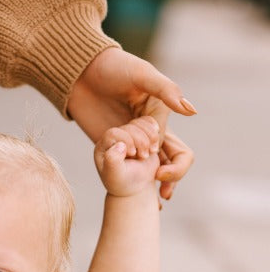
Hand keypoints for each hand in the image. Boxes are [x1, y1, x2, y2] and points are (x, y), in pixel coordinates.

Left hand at [67, 47, 195, 200]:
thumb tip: (192, 111)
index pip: (174, 144)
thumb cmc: (113, 68)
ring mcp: (130, 135)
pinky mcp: (112, 141)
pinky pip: (125, 164)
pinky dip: (132, 181)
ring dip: (154, 184)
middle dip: (170, 178)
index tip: (158, 172)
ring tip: (156, 203)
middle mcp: (148, 125)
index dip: (171, 162)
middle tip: (165, 195)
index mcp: (160, 111)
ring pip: (149, 165)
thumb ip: (166, 91)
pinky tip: (134, 198)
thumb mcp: (142, 76)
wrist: (80, 72)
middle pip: (167, 158)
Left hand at [94, 114, 160, 197]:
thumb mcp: (115, 175)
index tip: (132, 154)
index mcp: (103, 147)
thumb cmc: (123, 183)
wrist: (135, 187)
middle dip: (140, 141)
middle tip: (143, 156)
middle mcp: (113, 139)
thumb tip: (119, 145)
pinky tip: (155, 143)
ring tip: (151, 152)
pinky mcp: (140, 133)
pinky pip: (148, 122)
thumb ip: (112, 161)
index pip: (113, 133)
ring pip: (139, 123)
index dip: (126, 140)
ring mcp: (127, 135)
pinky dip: (154, 131)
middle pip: (129, 127)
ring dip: (150, 136)